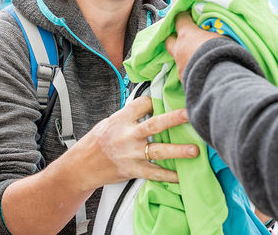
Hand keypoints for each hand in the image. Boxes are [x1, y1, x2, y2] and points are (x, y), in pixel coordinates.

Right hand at [77, 96, 197, 189]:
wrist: (82, 165)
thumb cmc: (96, 142)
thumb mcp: (109, 122)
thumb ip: (129, 116)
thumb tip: (150, 108)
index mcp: (120, 119)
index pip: (143, 104)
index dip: (156, 101)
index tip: (165, 102)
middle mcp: (127, 135)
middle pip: (154, 124)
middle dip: (174, 119)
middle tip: (190, 115)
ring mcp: (131, 154)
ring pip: (158, 151)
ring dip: (178, 151)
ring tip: (195, 150)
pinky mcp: (133, 170)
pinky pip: (155, 173)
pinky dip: (169, 176)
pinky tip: (181, 176)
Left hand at [165, 12, 225, 81]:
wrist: (220, 78)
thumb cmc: (223, 53)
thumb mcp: (221, 37)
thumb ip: (212, 34)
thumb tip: (214, 33)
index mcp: (187, 35)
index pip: (180, 20)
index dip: (184, 18)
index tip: (188, 17)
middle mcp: (179, 49)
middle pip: (169, 40)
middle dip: (175, 39)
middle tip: (185, 39)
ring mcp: (180, 65)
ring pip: (177, 58)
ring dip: (185, 56)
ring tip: (197, 58)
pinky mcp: (183, 79)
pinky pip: (185, 72)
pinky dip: (191, 70)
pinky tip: (200, 71)